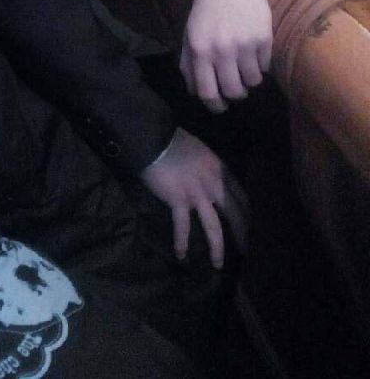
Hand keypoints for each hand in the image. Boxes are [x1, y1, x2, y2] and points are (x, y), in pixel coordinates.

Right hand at [140, 128, 246, 267]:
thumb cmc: (175, 142)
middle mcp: (214, 184)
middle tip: (246, 252)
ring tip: (218, 264)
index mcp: (220, 170)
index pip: (241, 195)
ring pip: (213, 227)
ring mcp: (197, 194)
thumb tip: (209, 181)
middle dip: (242, 234)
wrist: (156, 140)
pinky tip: (181, 256)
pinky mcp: (179, 200)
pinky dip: (182, 242)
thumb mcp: (202, 152)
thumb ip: (209, 169)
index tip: (251, 224)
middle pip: (234, 214)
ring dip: (217, 248)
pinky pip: (183, 226)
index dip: (247, 212)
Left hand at [180, 0, 271, 113]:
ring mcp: (244, 44)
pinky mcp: (263, 38)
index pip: (207, 92)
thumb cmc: (206, 11)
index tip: (221, 106)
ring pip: (253, 81)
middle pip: (234, 91)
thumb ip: (189, 64)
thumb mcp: (189, 35)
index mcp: (199, 50)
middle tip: (238, 89)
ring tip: (246, 67)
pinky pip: (265, 66)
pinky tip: (254, 51)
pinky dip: (261, 65)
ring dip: (250, 80)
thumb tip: (195, 92)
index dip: (215, 105)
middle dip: (236, 95)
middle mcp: (221, 50)